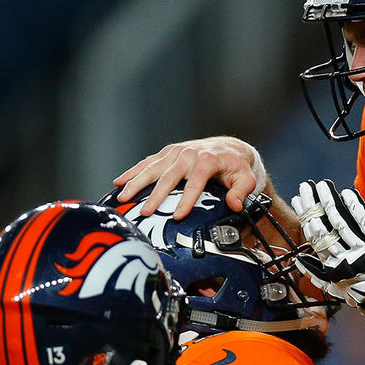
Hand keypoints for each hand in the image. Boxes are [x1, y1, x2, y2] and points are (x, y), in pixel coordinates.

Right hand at [112, 136, 264, 218]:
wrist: (229, 148)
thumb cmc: (236, 167)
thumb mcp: (246, 179)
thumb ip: (241, 191)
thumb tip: (234, 205)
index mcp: (208, 160)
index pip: (195, 182)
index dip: (187, 200)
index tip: (177, 216)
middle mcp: (188, 154)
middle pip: (169, 176)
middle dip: (156, 195)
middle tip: (146, 212)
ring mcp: (175, 152)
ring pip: (152, 168)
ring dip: (136, 182)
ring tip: (123, 198)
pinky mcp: (167, 153)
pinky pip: (147, 163)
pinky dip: (132, 172)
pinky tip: (118, 182)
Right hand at [290, 179, 364, 305]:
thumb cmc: (361, 293)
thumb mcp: (335, 287)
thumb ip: (316, 273)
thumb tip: (298, 260)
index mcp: (331, 266)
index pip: (313, 236)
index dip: (305, 216)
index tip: (298, 199)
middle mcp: (344, 257)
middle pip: (324, 226)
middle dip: (313, 204)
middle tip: (306, 186)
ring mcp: (362, 250)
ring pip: (341, 222)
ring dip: (330, 201)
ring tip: (322, 185)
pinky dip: (355, 208)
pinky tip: (346, 193)